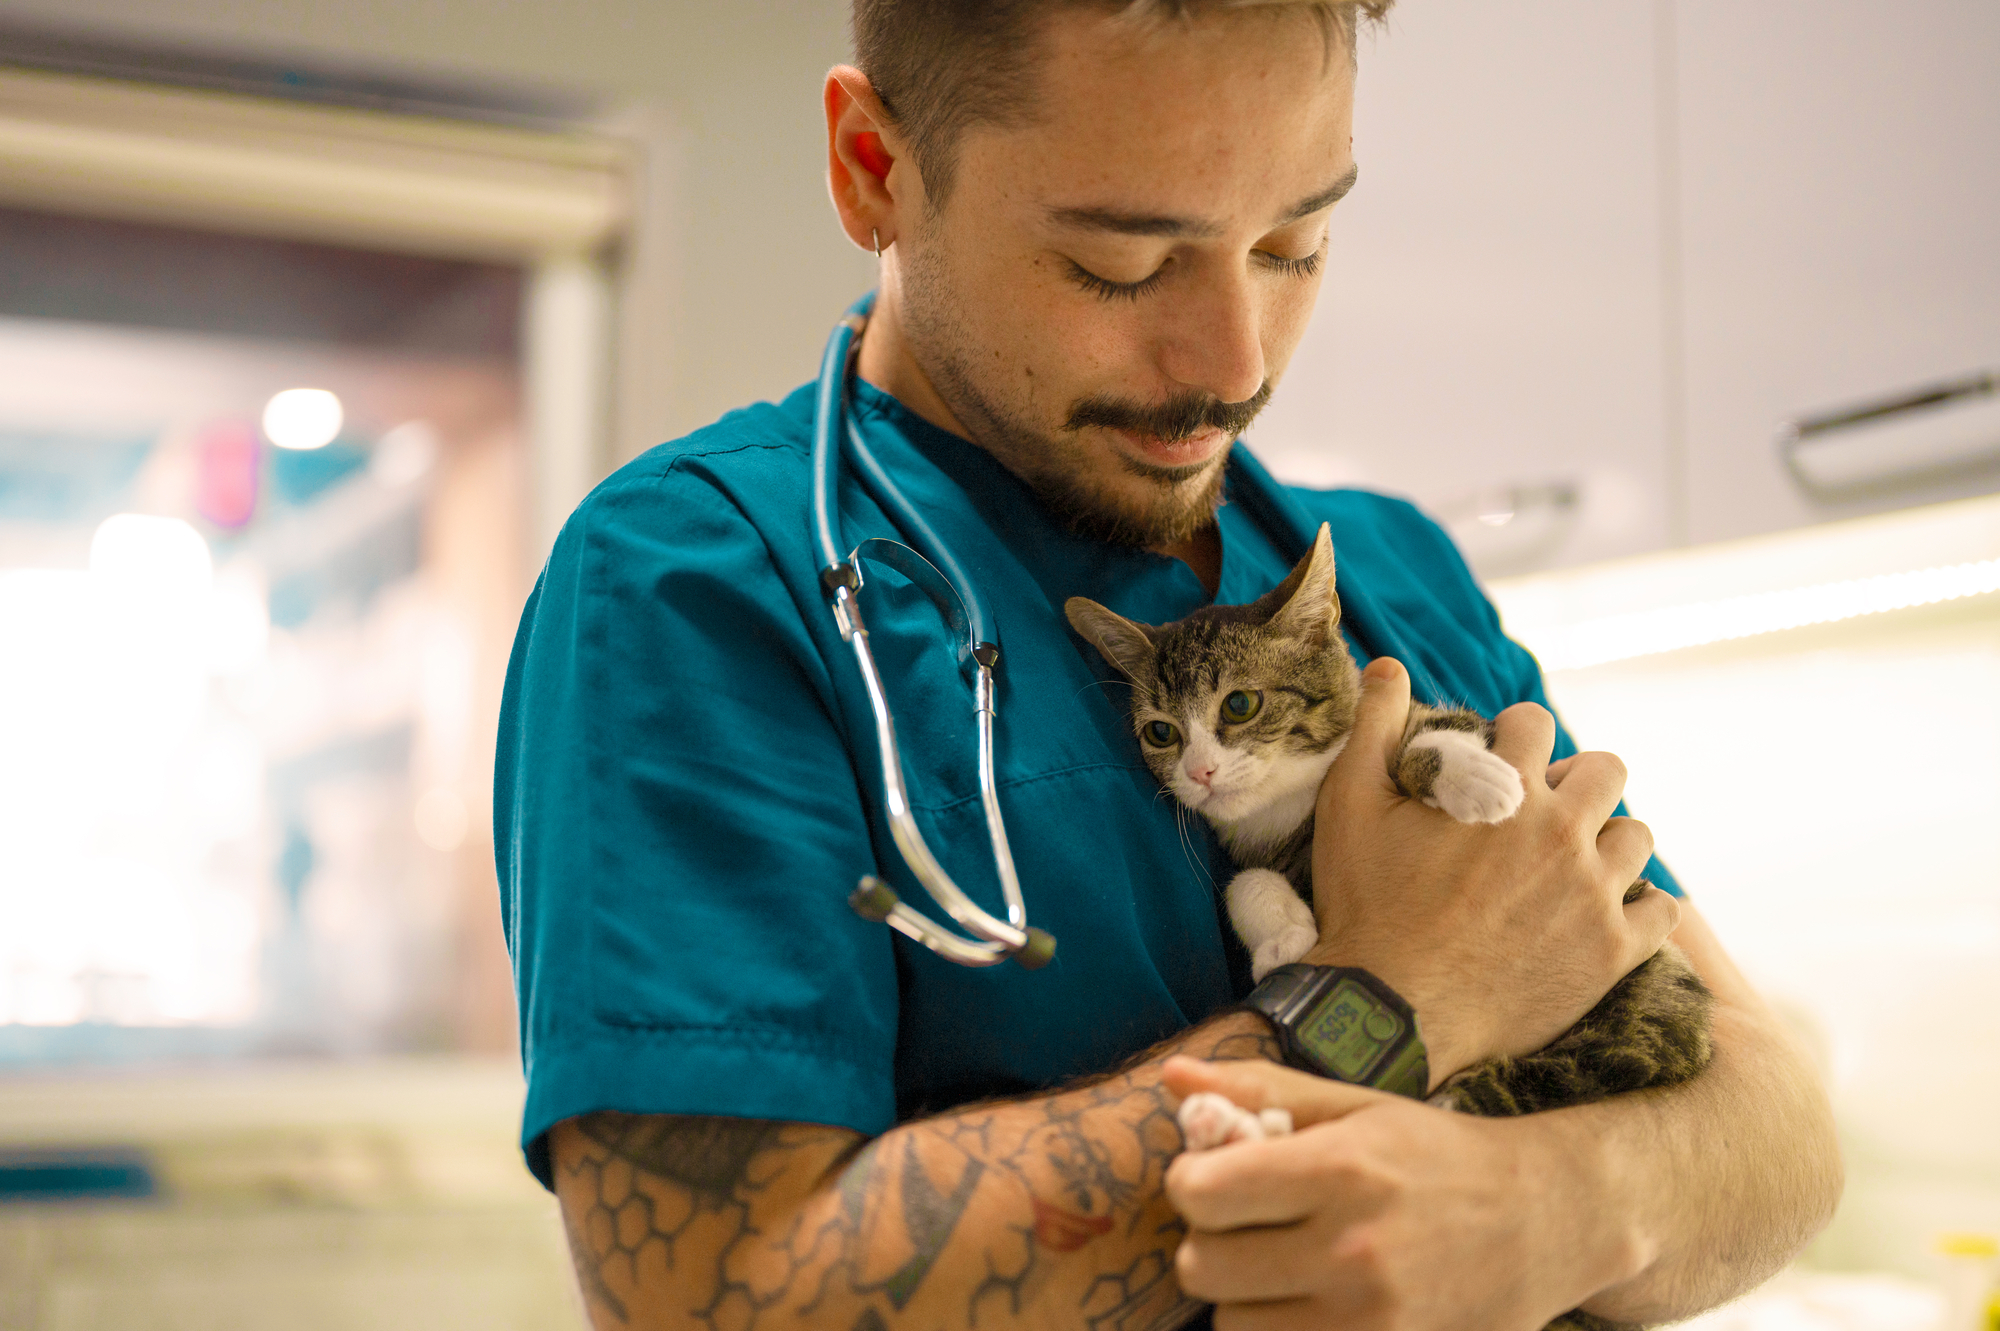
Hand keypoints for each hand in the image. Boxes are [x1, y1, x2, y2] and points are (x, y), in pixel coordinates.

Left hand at [1161, 1057, 1635, 1330]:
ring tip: (1286, 1271)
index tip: (1216, 1178)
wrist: (1545, 1222)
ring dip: (1244, 1300)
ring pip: (1233, 1326)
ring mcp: (1371, 1322)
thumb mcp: (1355, 1106)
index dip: (1193, 1183)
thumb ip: (1259, 1091)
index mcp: (1340, 1170)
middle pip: (1203, 1268)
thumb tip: (1169, 1075)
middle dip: (1211, 1243)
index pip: (1199, 1193)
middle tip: (1247, 1228)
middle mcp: (1352, 1251)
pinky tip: (1308, 1306)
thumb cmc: (1436, 1156)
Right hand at [1305, 658, 1678, 1082]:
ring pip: (1637, 837)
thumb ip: (1374, 725)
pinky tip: (1605, 911)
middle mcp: (1563, 832)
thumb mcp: (1349, 804)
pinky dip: (1641, 905)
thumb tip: (1386, 664)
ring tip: (1572, 862)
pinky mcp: (1612, 953)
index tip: (1499, 759)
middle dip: (1575, 778)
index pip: (1535, 723)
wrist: (1393, 1011)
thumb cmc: (1366, 906)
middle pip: (1606, 770)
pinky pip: (1662, 910)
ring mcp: (1594, 895)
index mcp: (1506, 788)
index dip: (1513, 735)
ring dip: (1608, 840)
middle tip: (1540, 810)